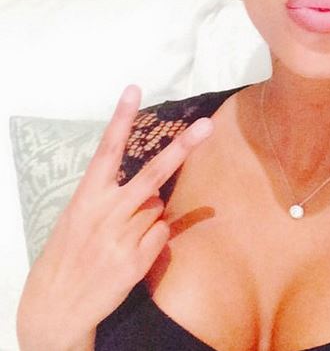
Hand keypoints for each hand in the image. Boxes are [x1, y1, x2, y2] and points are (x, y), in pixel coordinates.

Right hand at [17, 85, 212, 350]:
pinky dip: (154, 237)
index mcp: (87, 196)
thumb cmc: (70, 251)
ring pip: (158, 206)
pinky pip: (162, 233)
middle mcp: (105, 212)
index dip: (121, 118)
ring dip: (149, 214)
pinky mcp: (135, 260)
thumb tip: (153, 188)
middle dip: (182, 148)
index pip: (107, 149)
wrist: (56, 306)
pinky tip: (131, 251)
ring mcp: (121, 237)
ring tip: (122, 234)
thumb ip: (110, 196)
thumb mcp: (78, 217)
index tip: (134, 89)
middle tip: (207, 126)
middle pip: (152, 173)